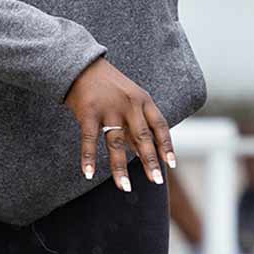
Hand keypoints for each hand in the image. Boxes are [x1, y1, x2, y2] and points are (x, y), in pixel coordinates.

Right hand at [62, 57, 173, 190]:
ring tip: (125, 187)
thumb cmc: (108, 85)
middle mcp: (130, 105)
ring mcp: (109, 109)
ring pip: (118, 143)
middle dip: (150, 161)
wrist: (82, 65)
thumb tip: (142, 152)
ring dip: (121, 168)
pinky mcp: (88, 112)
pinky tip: (88, 174)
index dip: (166, 145)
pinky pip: (89, 140)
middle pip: (142, 137)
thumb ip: (136, 123)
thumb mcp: (130, 98)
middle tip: (156, 181)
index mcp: (143, 100)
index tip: (171, 164)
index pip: (160, 126)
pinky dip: (88, 158)